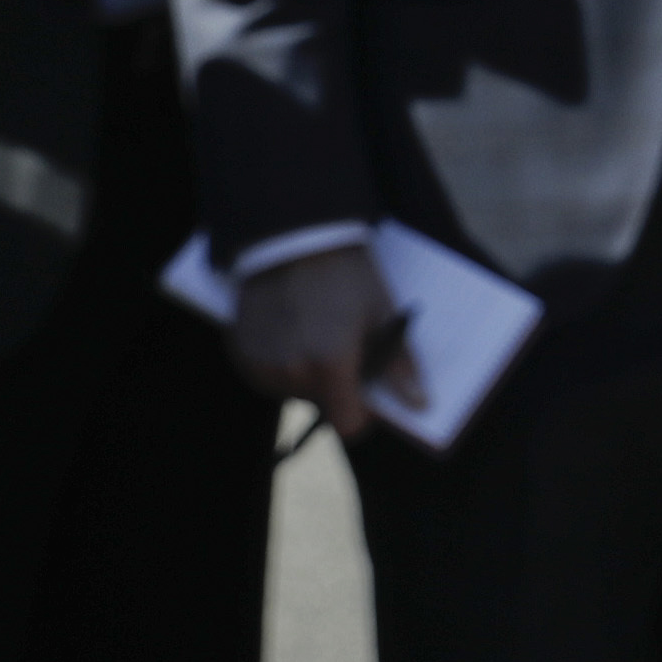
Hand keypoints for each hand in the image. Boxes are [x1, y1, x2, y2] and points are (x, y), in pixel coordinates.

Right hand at [231, 244, 425, 442]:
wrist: (293, 236)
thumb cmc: (346, 274)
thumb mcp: (382, 315)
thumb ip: (399, 366)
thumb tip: (420, 404)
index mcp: (331, 366)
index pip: (349, 425)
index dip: (364, 414)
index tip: (369, 394)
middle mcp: (291, 373)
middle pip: (322, 405)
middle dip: (337, 386)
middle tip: (343, 347)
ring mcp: (261, 365)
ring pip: (293, 392)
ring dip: (307, 375)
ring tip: (315, 333)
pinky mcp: (241, 353)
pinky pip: (266, 376)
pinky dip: (280, 363)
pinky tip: (291, 331)